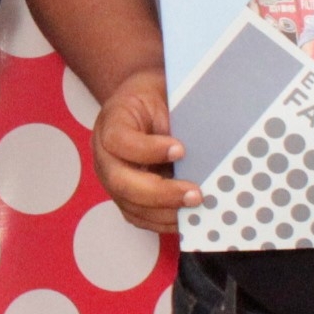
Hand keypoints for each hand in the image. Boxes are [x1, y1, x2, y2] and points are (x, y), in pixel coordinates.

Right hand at [87, 69, 199, 232]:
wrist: (143, 103)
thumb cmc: (155, 96)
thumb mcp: (163, 92)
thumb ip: (176, 115)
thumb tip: (208, 142)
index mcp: (111, 122)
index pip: (119, 141)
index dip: (147, 150)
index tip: (181, 149)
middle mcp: (105, 155)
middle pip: (121, 182)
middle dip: (160, 193)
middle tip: (195, 194)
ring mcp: (113, 179)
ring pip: (130, 206)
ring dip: (166, 212)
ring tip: (197, 208)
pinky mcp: (125, 196)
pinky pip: (140, 217)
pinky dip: (164, 221)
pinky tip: (188, 217)